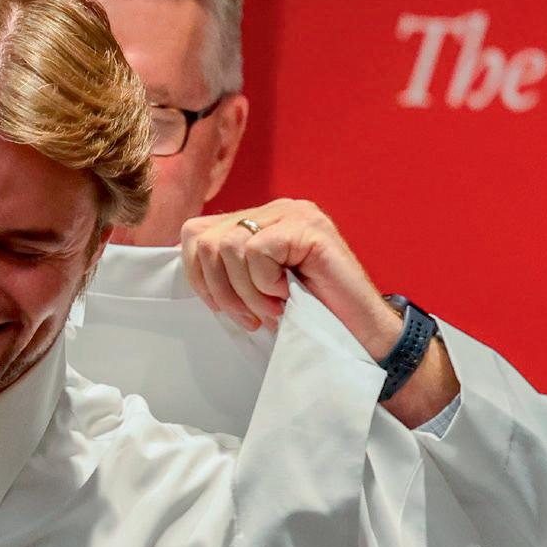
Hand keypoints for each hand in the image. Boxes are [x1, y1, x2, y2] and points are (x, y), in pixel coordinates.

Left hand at [181, 199, 459, 426]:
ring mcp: (295, 213)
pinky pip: (257, 251)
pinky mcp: (310, 228)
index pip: (195, 233)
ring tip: (273, 308)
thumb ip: (226, 271)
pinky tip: (288, 295)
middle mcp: (276, 209)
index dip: (198, 276)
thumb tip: (188, 263)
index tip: (223, 308)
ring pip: (229, 246)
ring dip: (246, 292)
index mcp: (259, 221)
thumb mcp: (253, 292)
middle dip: (221, 290)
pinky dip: (265, 283)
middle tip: (251, 316)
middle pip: (206, 240)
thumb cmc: (306, 318)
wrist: (357, 337)